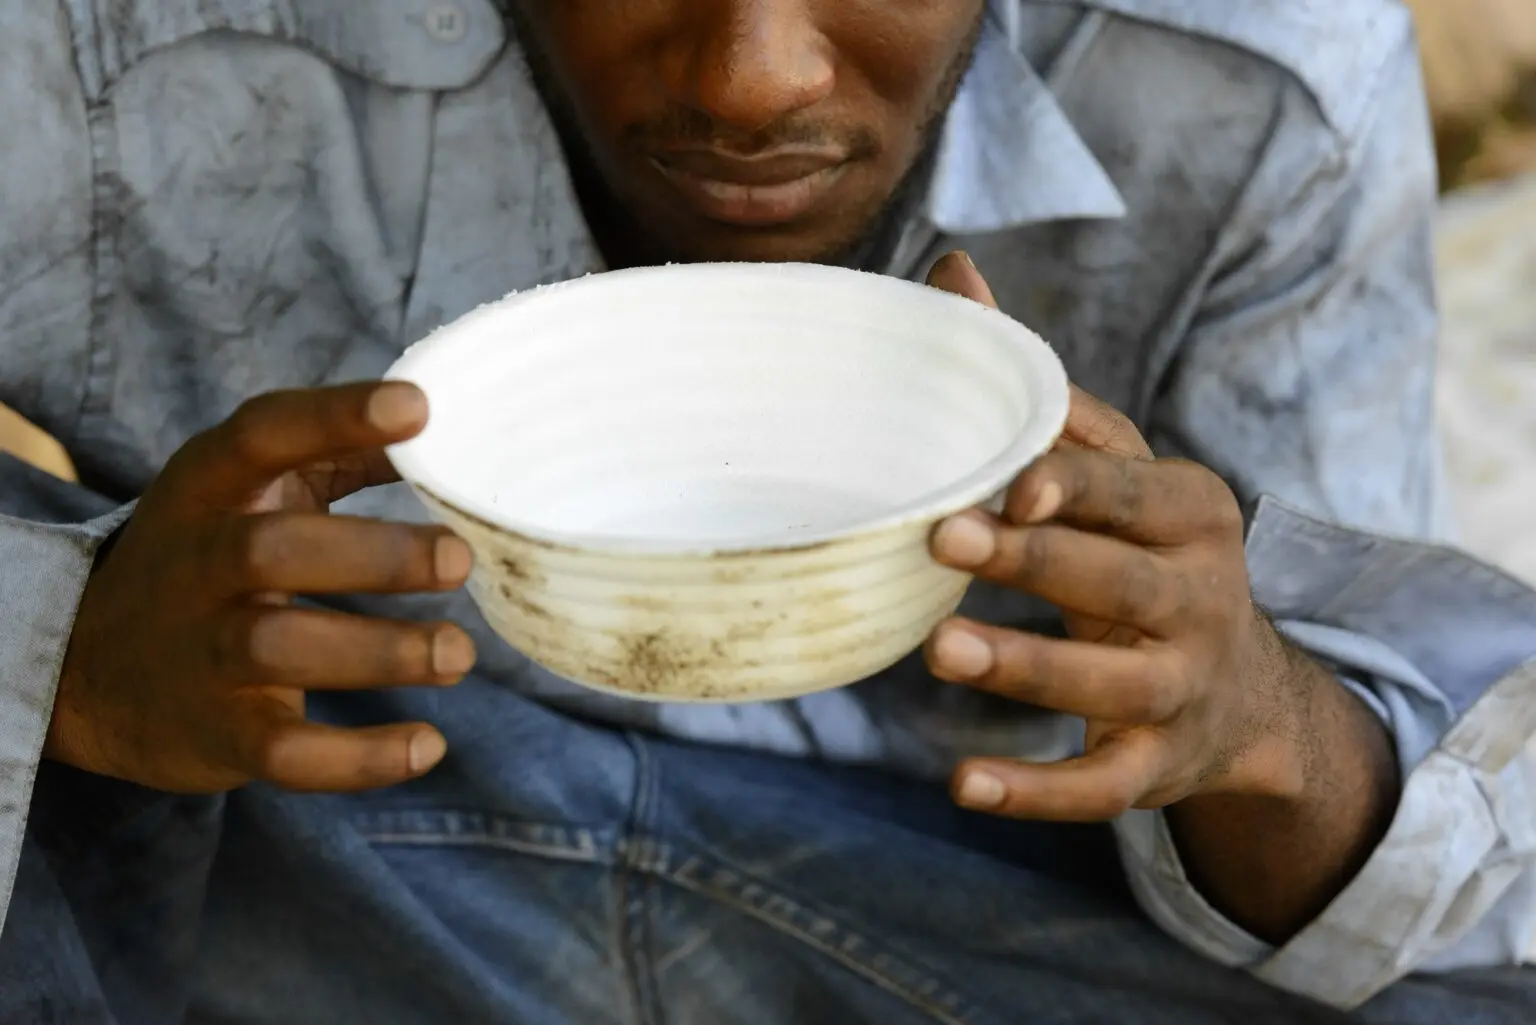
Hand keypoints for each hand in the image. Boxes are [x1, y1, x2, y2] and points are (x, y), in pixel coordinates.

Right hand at [46, 382, 476, 794]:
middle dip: (375, 555)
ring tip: (457, 654)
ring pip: (282, 650)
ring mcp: (201, 652)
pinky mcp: (216, 733)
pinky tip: (426, 744)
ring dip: (381, 653)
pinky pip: (286, 753)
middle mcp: (198, 563)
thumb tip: (441, 421)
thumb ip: (341, 454)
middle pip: (274, 550)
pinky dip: (359, 759)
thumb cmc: (212, 555)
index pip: (264, 435)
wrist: (91, 670)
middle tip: (460, 559)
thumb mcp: (254, 491)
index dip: (336, 416)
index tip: (418, 407)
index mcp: (210, 487)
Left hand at [923, 252, 1309, 819]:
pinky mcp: (1158, 766)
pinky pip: (1099, 787)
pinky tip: (962, 785)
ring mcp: (1183, 688)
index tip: (1007, 482)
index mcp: (1189, 511)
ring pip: (1106, 681)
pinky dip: (1035, 792)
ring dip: (1025, 668)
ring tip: (938, 652)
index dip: (1070, 485)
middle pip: (1113, 579)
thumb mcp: (1115, 471)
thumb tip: (950, 270)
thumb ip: (1038, 387)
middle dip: (1030, 561)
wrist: (1241, 692)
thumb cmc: (1142, 550)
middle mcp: (1200, 597)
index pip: (1126, 491)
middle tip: (938, 541)